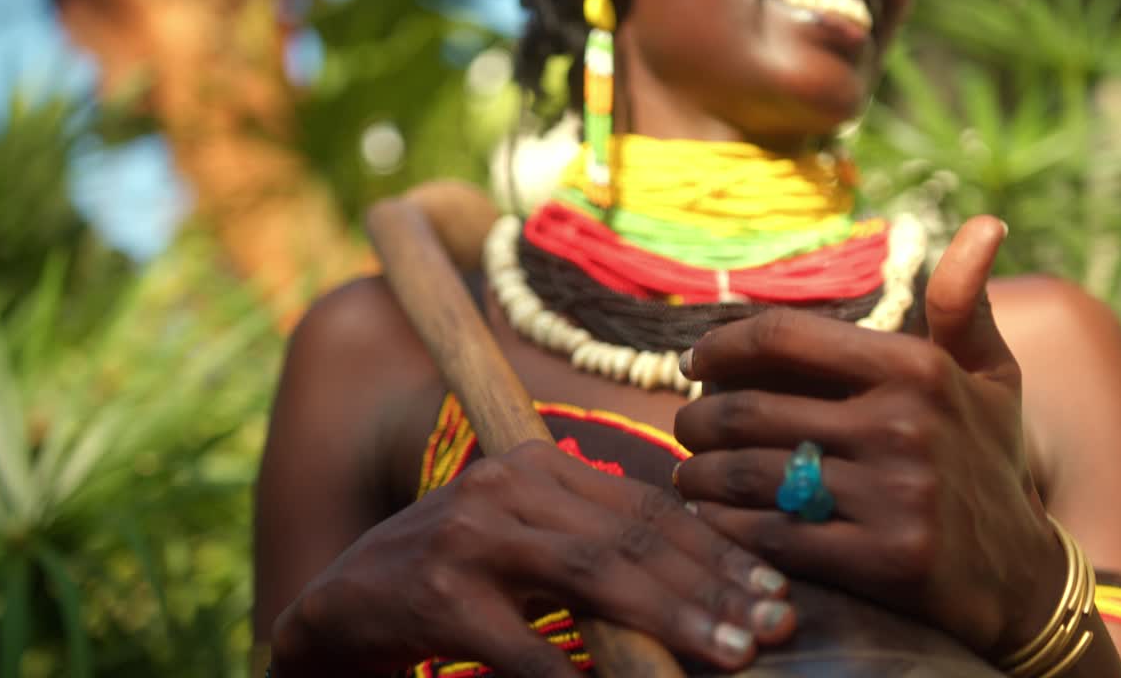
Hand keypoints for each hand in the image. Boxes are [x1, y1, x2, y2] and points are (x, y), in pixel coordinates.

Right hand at [271, 441, 795, 677]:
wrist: (347, 602)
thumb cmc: (458, 575)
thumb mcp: (529, 542)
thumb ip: (598, 544)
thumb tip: (704, 580)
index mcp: (537, 466)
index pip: (645, 505)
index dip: (715, 548)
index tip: (773, 588)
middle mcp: (506, 486)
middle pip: (629, 537)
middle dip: (710, 585)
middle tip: (771, 628)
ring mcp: (469, 537)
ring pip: (592, 576)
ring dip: (670, 619)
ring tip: (729, 654)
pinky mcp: (441, 596)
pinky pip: (530, 649)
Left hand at [672, 216, 1065, 655]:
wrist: (1022, 577)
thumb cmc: (985, 462)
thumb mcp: (992, 376)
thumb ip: (965, 304)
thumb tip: (986, 223)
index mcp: (917, 368)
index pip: (784, 336)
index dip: (722, 345)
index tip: (694, 362)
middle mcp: (905, 425)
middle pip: (750, 411)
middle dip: (697, 420)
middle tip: (682, 427)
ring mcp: (896, 495)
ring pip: (750, 475)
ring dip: (699, 474)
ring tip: (688, 472)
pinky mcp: (884, 561)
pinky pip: (770, 534)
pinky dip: (724, 524)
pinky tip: (711, 517)